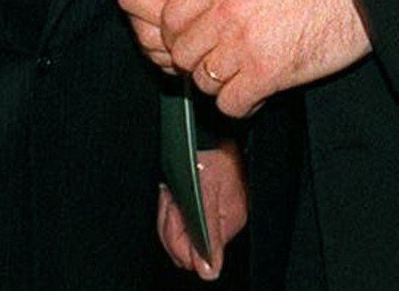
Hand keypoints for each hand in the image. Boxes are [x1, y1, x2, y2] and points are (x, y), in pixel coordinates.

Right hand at [119, 0, 245, 71]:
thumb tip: (217, 11)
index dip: (160, 16)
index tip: (193, 21)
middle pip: (138, 24)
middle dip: (171, 39)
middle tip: (206, 40)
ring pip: (146, 40)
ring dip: (174, 50)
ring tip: (208, 42)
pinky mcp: (155, 10)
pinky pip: (158, 43)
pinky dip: (177, 51)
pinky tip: (201, 42)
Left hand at [157, 139, 246, 280]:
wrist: (199, 125)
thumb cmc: (207, 152)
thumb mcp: (206, 196)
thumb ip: (208, 236)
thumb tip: (210, 273)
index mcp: (229, 221)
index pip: (195, 253)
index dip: (177, 234)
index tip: (174, 208)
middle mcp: (219, 218)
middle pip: (183, 242)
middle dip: (171, 220)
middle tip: (172, 195)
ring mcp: (207, 209)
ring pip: (176, 228)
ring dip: (169, 208)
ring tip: (173, 189)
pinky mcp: (197, 198)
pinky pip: (176, 213)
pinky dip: (169, 201)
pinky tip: (172, 188)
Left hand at [160, 0, 370, 116]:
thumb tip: (204, 8)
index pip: (170, 17)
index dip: (178, 35)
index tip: (195, 41)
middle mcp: (225, 11)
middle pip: (183, 53)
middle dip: (199, 62)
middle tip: (221, 63)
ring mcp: (244, 44)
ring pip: (204, 82)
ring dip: (222, 84)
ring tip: (244, 76)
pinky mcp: (267, 74)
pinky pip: (231, 105)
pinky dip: (243, 104)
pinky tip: (260, 92)